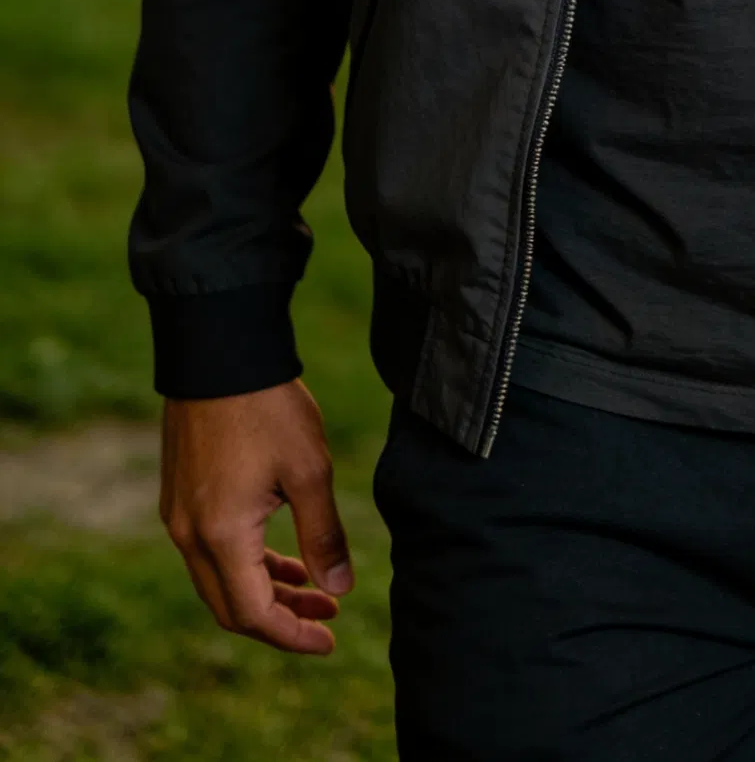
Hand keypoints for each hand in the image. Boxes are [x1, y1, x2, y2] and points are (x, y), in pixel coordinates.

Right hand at [161, 380, 352, 653]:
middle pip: (231, 607)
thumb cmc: (268, 407)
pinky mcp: (179, 496)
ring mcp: (178, 516)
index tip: (330, 640)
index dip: (293, 635)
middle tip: (329, 616)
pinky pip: (211, 552)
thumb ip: (323, 535)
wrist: (219, 351)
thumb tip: (339, 590)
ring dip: (266, 590)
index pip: (253, 614)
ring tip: (315, 587)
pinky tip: (283, 554)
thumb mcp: (309, 470)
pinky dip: (247, 564)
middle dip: (282, 618)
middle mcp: (190, 535)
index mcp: (221, 536)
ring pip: (220, 580)